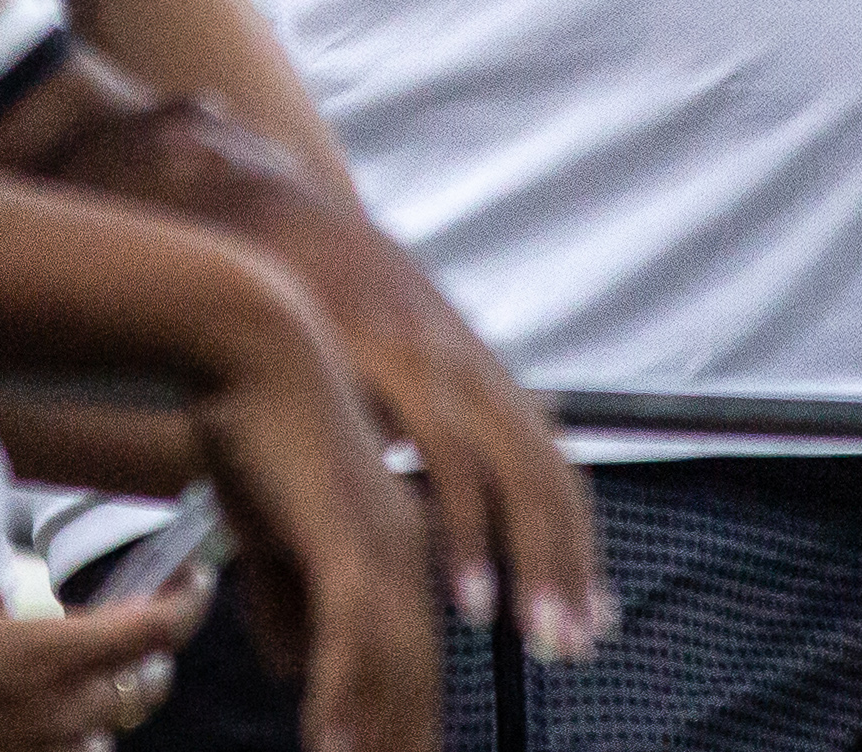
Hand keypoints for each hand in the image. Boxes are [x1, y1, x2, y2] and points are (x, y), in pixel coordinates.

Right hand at [0, 570, 209, 751]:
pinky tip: (40, 717)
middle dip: (146, 655)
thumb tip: (7, 606)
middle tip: (133, 626)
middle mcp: (58, 711)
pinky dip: (67, 737)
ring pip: (107, 732)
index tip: (196, 579)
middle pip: (146, 687)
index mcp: (50, 653)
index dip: (187, 601)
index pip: (152, 630)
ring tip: (74, 682)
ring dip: (103, 705)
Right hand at [181, 290, 438, 751]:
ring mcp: (384, 539)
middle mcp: (410, 544)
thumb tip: (294, 667)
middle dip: (413, 738)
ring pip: (399, 661)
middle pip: (423, 671)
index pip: (422, 653)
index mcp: (404, 538)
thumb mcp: (272, 531)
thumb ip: (288, 598)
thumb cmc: (255, 430)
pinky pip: (356, 632)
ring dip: (387, 732)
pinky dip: (347, 693)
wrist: (249, 345)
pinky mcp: (346, 532)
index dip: (418, 718)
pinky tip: (334, 745)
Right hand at [267, 202, 603, 665]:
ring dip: (534, 566)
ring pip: (514, 480)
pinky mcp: (396, 373)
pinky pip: (447, 464)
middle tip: (578, 647)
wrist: (267, 214)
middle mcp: (474, 374)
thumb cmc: (310, 299)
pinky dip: (466, 534)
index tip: (593, 617)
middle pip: (548, 482)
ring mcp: (441, 370)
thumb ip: (407, 435)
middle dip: (568, 570)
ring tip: (539, 640)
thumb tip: (429, 500)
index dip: (576, 546)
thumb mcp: (381, 366)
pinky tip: (470, 594)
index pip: (550, 472)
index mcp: (475, 378)